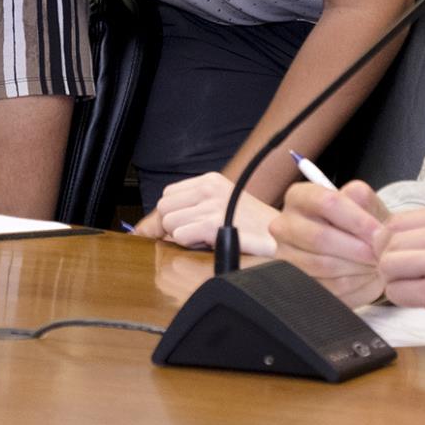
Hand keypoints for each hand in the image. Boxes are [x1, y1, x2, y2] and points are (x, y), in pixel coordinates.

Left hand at [133, 172, 276, 256]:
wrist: (280, 237)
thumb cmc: (253, 226)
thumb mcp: (221, 207)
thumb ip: (188, 210)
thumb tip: (144, 228)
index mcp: (210, 180)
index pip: (168, 195)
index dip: (170, 215)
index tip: (181, 227)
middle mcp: (209, 188)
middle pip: (164, 208)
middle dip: (173, 226)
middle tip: (195, 235)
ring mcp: (212, 205)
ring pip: (169, 223)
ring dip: (183, 237)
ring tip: (207, 238)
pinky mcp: (213, 224)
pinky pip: (180, 236)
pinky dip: (190, 245)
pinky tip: (211, 243)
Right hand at [269, 181, 388, 307]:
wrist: (353, 249)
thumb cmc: (358, 223)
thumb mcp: (365, 204)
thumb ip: (366, 204)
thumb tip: (372, 227)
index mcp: (300, 197)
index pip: (327, 203)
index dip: (357, 220)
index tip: (378, 232)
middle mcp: (284, 225)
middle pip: (320, 238)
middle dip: (357, 248)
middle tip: (379, 253)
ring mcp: (286, 256)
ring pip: (323, 265)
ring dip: (357, 267)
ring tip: (375, 263)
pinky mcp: (298, 282)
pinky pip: (328, 287)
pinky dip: (354, 283)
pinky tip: (366, 275)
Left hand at [375, 206, 424, 354]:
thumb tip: (396, 238)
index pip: (401, 219)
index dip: (393, 240)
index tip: (399, 255)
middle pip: (390, 239)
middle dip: (390, 260)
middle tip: (405, 276)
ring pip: (389, 264)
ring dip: (395, 280)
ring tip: (415, 288)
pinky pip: (398, 291)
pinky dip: (402, 298)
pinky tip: (422, 302)